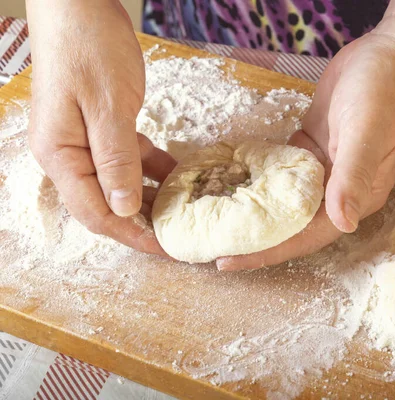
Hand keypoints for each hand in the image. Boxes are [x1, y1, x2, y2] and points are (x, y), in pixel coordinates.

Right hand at [26, 0, 175, 254]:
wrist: (79, 5)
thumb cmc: (88, 48)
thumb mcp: (108, 106)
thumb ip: (116, 159)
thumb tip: (125, 209)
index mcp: (60, 155)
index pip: (95, 213)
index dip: (131, 234)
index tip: (166, 248)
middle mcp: (69, 155)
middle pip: (106, 204)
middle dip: (142, 223)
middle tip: (179, 236)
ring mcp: (85, 141)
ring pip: (120, 184)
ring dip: (151, 198)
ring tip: (183, 214)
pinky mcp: (104, 127)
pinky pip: (130, 159)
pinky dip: (153, 170)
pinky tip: (178, 178)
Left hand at [217, 20, 394, 270]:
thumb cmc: (387, 92)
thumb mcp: (367, 132)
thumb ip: (353, 176)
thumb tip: (344, 223)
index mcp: (355, 196)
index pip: (306, 236)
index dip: (267, 251)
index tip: (227, 261)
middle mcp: (339, 190)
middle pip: (291, 224)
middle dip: (253, 237)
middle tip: (209, 244)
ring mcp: (324, 168)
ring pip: (284, 200)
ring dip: (253, 211)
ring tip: (213, 220)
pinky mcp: (313, 147)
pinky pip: (282, 171)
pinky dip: (259, 178)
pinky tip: (231, 182)